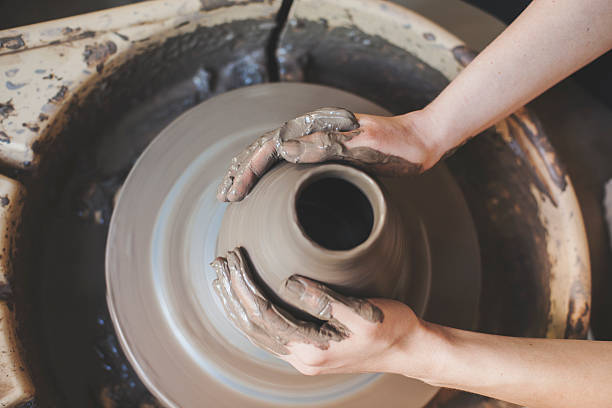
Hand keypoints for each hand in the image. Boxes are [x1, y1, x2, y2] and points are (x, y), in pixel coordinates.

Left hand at [211, 247, 421, 375]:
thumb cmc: (390, 328)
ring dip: (237, 305)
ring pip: (257, 332)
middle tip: (218, 264)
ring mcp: (304, 357)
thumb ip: (325, 300)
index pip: (263, 314)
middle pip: (253, 325)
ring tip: (221, 281)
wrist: (408, 349)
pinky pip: (269, 333)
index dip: (245, 286)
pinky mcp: (308, 350)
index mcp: (312, 349)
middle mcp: (302, 358)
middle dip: (233, 293)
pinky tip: (246, 302)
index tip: (233, 259)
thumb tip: (289, 282)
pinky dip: (252, 315)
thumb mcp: (363, 311)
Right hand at [216, 108, 442, 201]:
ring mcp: (318, 142)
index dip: (248, 170)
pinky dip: (271, 174)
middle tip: (223, 196)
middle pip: (264, 149)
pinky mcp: (326, 153)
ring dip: (251, 172)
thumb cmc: (398, 145)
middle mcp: (312, 132)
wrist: (421, 142)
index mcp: (316, 127)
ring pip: (273, 156)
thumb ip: (327, 146)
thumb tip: (284, 150)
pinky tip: (266, 187)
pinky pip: (289, 163)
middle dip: (241, 172)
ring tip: (233, 191)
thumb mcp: (366, 145)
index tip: (233, 193)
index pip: (269, 147)